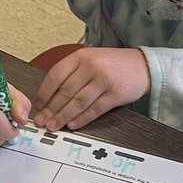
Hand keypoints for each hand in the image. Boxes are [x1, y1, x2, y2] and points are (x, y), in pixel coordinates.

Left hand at [33, 48, 149, 131]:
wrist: (143, 65)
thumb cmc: (114, 64)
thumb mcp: (91, 59)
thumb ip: (72, 72)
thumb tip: (50, 95)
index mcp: (81, 56)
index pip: (55, 75)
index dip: (44, 93)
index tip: (38, 105)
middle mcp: (91, 66)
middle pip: (65, 91)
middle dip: (51, 109)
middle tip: (41, 121)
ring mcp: (104, 80)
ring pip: (77, 102)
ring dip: (63, 117)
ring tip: (54, 126)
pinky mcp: (115, 94)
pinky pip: (94, 110)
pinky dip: (82, 119)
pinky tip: (73, 125)